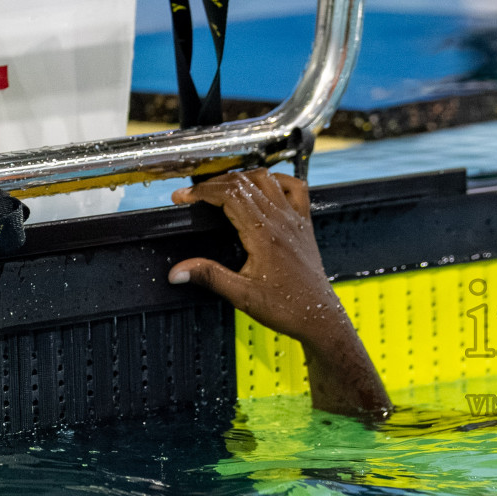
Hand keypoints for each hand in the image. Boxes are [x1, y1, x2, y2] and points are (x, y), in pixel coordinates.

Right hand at [168, 168, 389, 418]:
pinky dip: (277, 180)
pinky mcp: (305, 224)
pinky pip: (295, 188)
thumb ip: (209, 276)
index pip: (229, 194)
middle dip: (213, 183)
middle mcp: (281, 220)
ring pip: (267, 180)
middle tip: (193, 195)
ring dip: (241, 178)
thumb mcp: (242, 295)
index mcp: (263, 234)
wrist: (320, 318)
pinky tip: (264, 187)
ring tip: (221, 189)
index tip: (182, 198)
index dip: (202, 191)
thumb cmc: (286, 308)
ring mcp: (295, 219)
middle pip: (244, 183)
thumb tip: (176, 272)